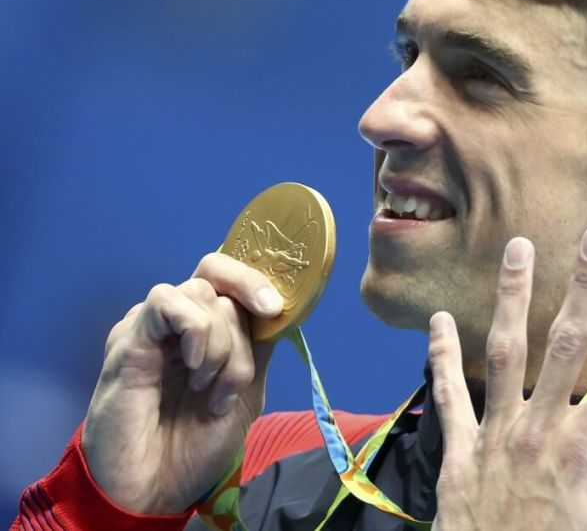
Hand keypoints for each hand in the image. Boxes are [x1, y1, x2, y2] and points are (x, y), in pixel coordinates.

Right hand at [81, 253, 283, 514]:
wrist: (156, 488)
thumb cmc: (197, 446)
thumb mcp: (245, 394)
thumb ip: (257, 350)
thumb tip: (277, 311)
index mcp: (209, 332)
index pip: (230, 278)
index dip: (257, 279)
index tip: (279, 306)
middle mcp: (180, 323)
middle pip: (219, 275)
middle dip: (250, 296)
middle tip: (269, 315)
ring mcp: (155, 327)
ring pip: (202, 291)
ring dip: (222, 340)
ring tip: (210, 387)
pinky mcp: (130, 337)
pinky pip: (166, 301)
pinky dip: (193, 329)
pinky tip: (194, 367)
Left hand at [428, 228, 586, 530]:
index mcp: (585, 450)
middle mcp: (541, 430)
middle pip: (567, 346)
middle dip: (584, 289)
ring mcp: (497, 434)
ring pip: (506, 353)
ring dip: (513, 298)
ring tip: (517, 249)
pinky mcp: (461, 449)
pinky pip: (448, 395)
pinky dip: (441, 357)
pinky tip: (437, 320)